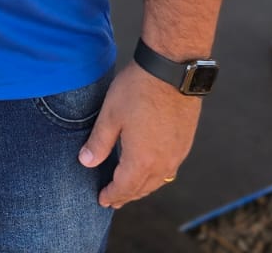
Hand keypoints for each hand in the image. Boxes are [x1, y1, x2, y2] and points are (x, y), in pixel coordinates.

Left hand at [78, 62, 198, 208]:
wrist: (173, 71)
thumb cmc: (138, 90)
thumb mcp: (110, 115)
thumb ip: (98, 142)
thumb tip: (86, 162)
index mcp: (141, 160)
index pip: (124, 187)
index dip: (112, 195)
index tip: (102, 200)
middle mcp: (163, 163)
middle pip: (143, 188)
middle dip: (127, 195)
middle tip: (114, 200)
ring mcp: (177, 154)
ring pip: (159, 181)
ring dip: (143, 187)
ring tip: (131, 189)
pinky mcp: (185, 142)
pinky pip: (170, 169)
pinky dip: (157, 176)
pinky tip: (151, 168)